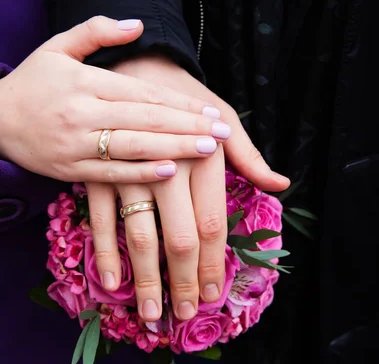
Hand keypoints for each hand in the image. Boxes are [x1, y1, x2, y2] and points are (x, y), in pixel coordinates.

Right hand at [0, 16, 230, 183]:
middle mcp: (81, 112)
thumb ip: (96, 31)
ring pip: (133, 146)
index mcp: (84, 81)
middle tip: (222, 133)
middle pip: (145, 119)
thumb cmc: (31, 82)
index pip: (142, 91)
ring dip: (175, 148)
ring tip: (209, 151)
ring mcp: (75, 144)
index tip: (210, 110)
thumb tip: (137, 24)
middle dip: (188, 126)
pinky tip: (171, 172)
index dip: (178, 102)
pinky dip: (141, 173)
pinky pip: (111, 173)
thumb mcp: (57, 47)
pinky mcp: (69, 170)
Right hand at [84, 53, 285, 322]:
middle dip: (181, 280)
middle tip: (184, 315)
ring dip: (145, 278)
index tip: (211, 294)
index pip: (211, 222)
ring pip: (140, 235)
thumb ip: (248, 154)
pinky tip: (109, 281)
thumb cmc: (180, 93)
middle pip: (178, 236)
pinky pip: (101, 219)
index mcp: (202, 154)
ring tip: (150, 313)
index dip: (211, 263)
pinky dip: (105, 251)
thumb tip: (281, 184)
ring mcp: (129, 170)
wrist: (130, 65)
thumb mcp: (221, 114)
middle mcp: (167, 165)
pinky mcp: (98, 171)